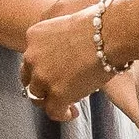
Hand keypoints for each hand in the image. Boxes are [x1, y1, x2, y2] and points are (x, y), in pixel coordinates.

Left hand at [20, 0, 107, 120]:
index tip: (54, 72)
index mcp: (34, 36)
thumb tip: (72, 53)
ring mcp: (43, 77)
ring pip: (37, 96)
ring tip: (66, 103)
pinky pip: (53, 111)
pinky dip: (62, 114)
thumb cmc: (100, 25)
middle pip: (29, 78)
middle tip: (56, 89)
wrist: (109, 35)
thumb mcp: (68, 23)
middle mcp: (32, 56)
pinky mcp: (57, 94)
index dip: (41, 67)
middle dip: (42, 84)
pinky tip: (72, 112)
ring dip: (50, 100)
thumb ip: (60, 39)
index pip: (31, 57)